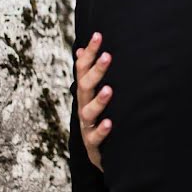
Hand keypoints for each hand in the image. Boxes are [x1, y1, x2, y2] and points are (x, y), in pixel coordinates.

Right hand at [75, 32, 112, 171]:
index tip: (98, 36)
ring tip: (109, 90)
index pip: (83, 70)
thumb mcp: (93, 97)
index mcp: (85, 94)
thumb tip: (81, 51)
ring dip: (99, 101)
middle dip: (95, 71)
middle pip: (85, 87)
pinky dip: (102, 130)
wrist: (102, 155)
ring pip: (88, 112)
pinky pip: (95, 137)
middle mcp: (83, 108)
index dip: (89, 53)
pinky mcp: (94, 145)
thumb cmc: (99, 119)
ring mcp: (87, 126)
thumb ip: (89, 75)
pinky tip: (110, 122)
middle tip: (108, 56)